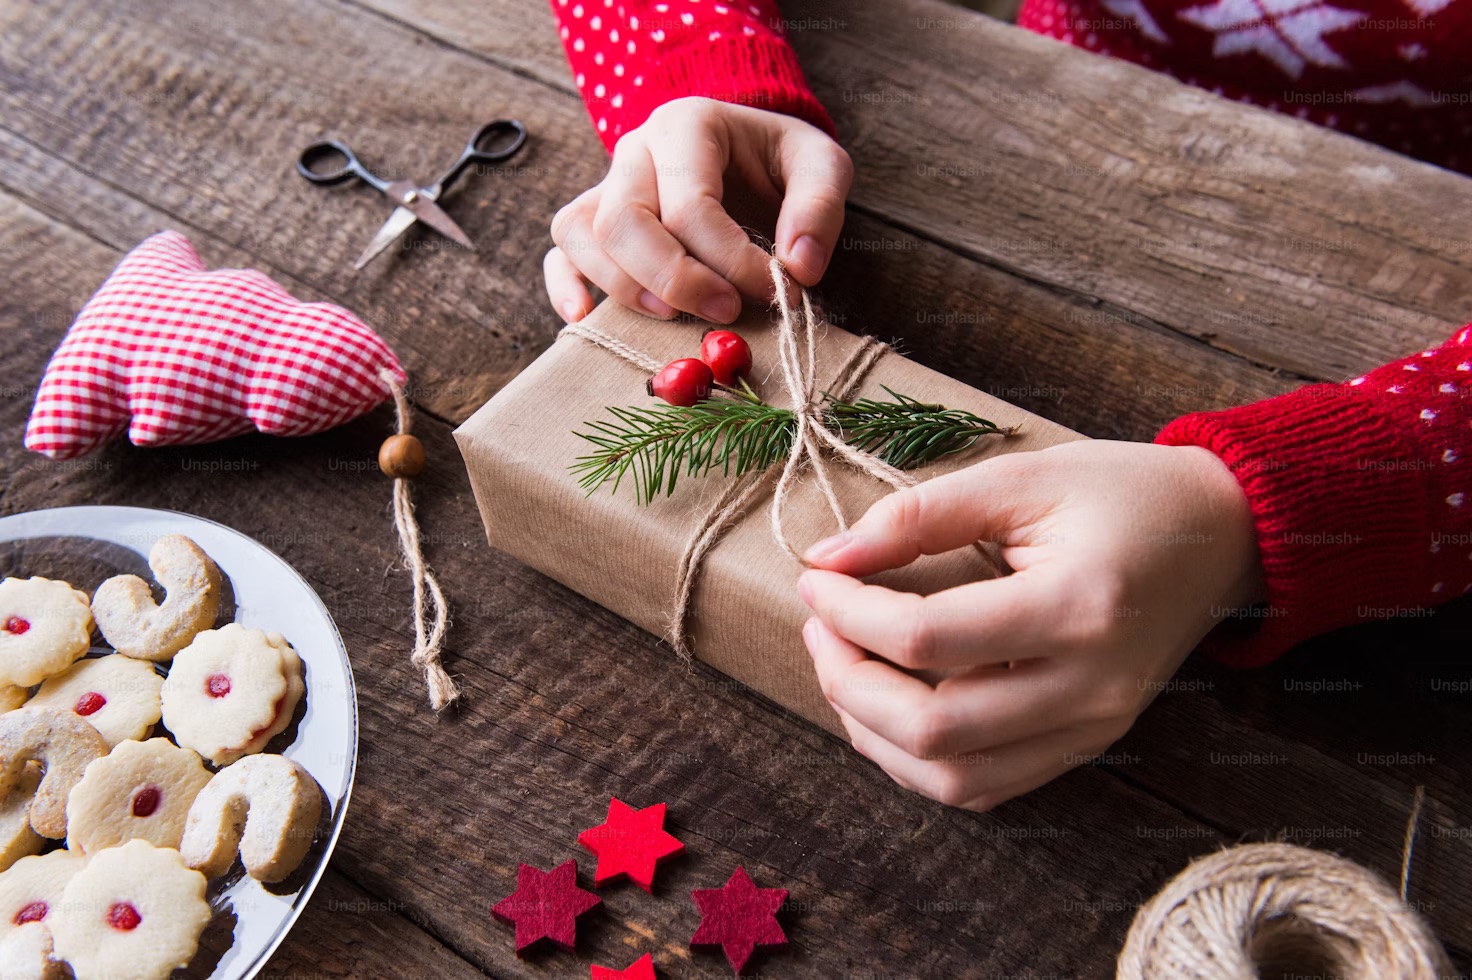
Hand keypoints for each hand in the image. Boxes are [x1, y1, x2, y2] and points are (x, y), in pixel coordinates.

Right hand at [545, 97, 852, 323]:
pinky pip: (561, 251)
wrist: (750, 154)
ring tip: (674, 317)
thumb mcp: (821, 166)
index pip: (691, 206)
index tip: (775, 291)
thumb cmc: (780, 162)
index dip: (731, 261)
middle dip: (675, 278)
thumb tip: (798, 269)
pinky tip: (586, 317)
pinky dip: (564, 286)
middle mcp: (636, 150)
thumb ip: (819, 209)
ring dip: (625, 287)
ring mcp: (606, 185)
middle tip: (726, 312)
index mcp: (688, 125)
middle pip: (624, 221)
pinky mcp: (594, 221)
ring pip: (584, 236)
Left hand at [798, 440, 1264, 810]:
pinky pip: (984, 786)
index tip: (816, 577)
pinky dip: (918, 759)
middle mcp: (1088, 688)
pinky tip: (888, 706)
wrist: (1222, 536)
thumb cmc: (1123, 495)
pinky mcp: (1086, 745)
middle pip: (933, 729)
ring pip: (953, 779)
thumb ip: (920, 516)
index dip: (850, 612)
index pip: (929, 638)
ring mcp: (1091, 729)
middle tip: (820, 627)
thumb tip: (828, 559)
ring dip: (874, 733)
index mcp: (1078, 608)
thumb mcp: (1022, 480)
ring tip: (845, 666)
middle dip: (848, 681)